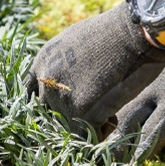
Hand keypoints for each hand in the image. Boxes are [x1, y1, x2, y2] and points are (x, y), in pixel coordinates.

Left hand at [27, 2, 164, 129]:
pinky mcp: (83, 110)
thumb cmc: (113, 32)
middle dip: (70, 117)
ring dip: (87, 125)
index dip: (47, 106)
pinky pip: (88, 135)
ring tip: (109, 111)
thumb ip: (61, 62)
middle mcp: (46, 80)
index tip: (65, 109)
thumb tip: (59, 78)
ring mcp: (63, 96)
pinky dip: (101, 131)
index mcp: (42, 62)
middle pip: (49, 115)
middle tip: (95, 109)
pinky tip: (114, 116)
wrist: (134, 30)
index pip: (30, 96)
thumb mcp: (75, 39)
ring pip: (68, 128)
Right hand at [109, 25, 164, 163]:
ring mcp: (158, 77)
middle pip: (132, 117)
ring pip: (126, 104)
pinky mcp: (157, 74)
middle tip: (104, 165)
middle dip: (118, 142)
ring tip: (100, 150)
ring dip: (114, 126)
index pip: (156, 129)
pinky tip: (109, 127)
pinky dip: (118, 111)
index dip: (142, 151)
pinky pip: (132, 94)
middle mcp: (164, 84)